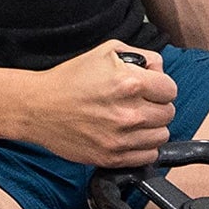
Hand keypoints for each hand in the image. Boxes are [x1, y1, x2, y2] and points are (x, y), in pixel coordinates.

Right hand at [22, 41, 177, 166]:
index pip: (171, 89)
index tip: (150, 89)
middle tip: (139, 103)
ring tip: (133, 120)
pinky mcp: (112, 157)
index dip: (161, 87)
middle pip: (168, 113)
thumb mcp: (106, 51)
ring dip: (152, 128)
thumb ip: (142, 56)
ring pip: (162, 136)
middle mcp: (129, 112)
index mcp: (130, 83)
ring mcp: (121, 138)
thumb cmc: (69, 79)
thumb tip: (159, 69)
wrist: (38, 107)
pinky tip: (129, 136)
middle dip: (157, 106)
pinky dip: (143, 147)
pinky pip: (148, 156)